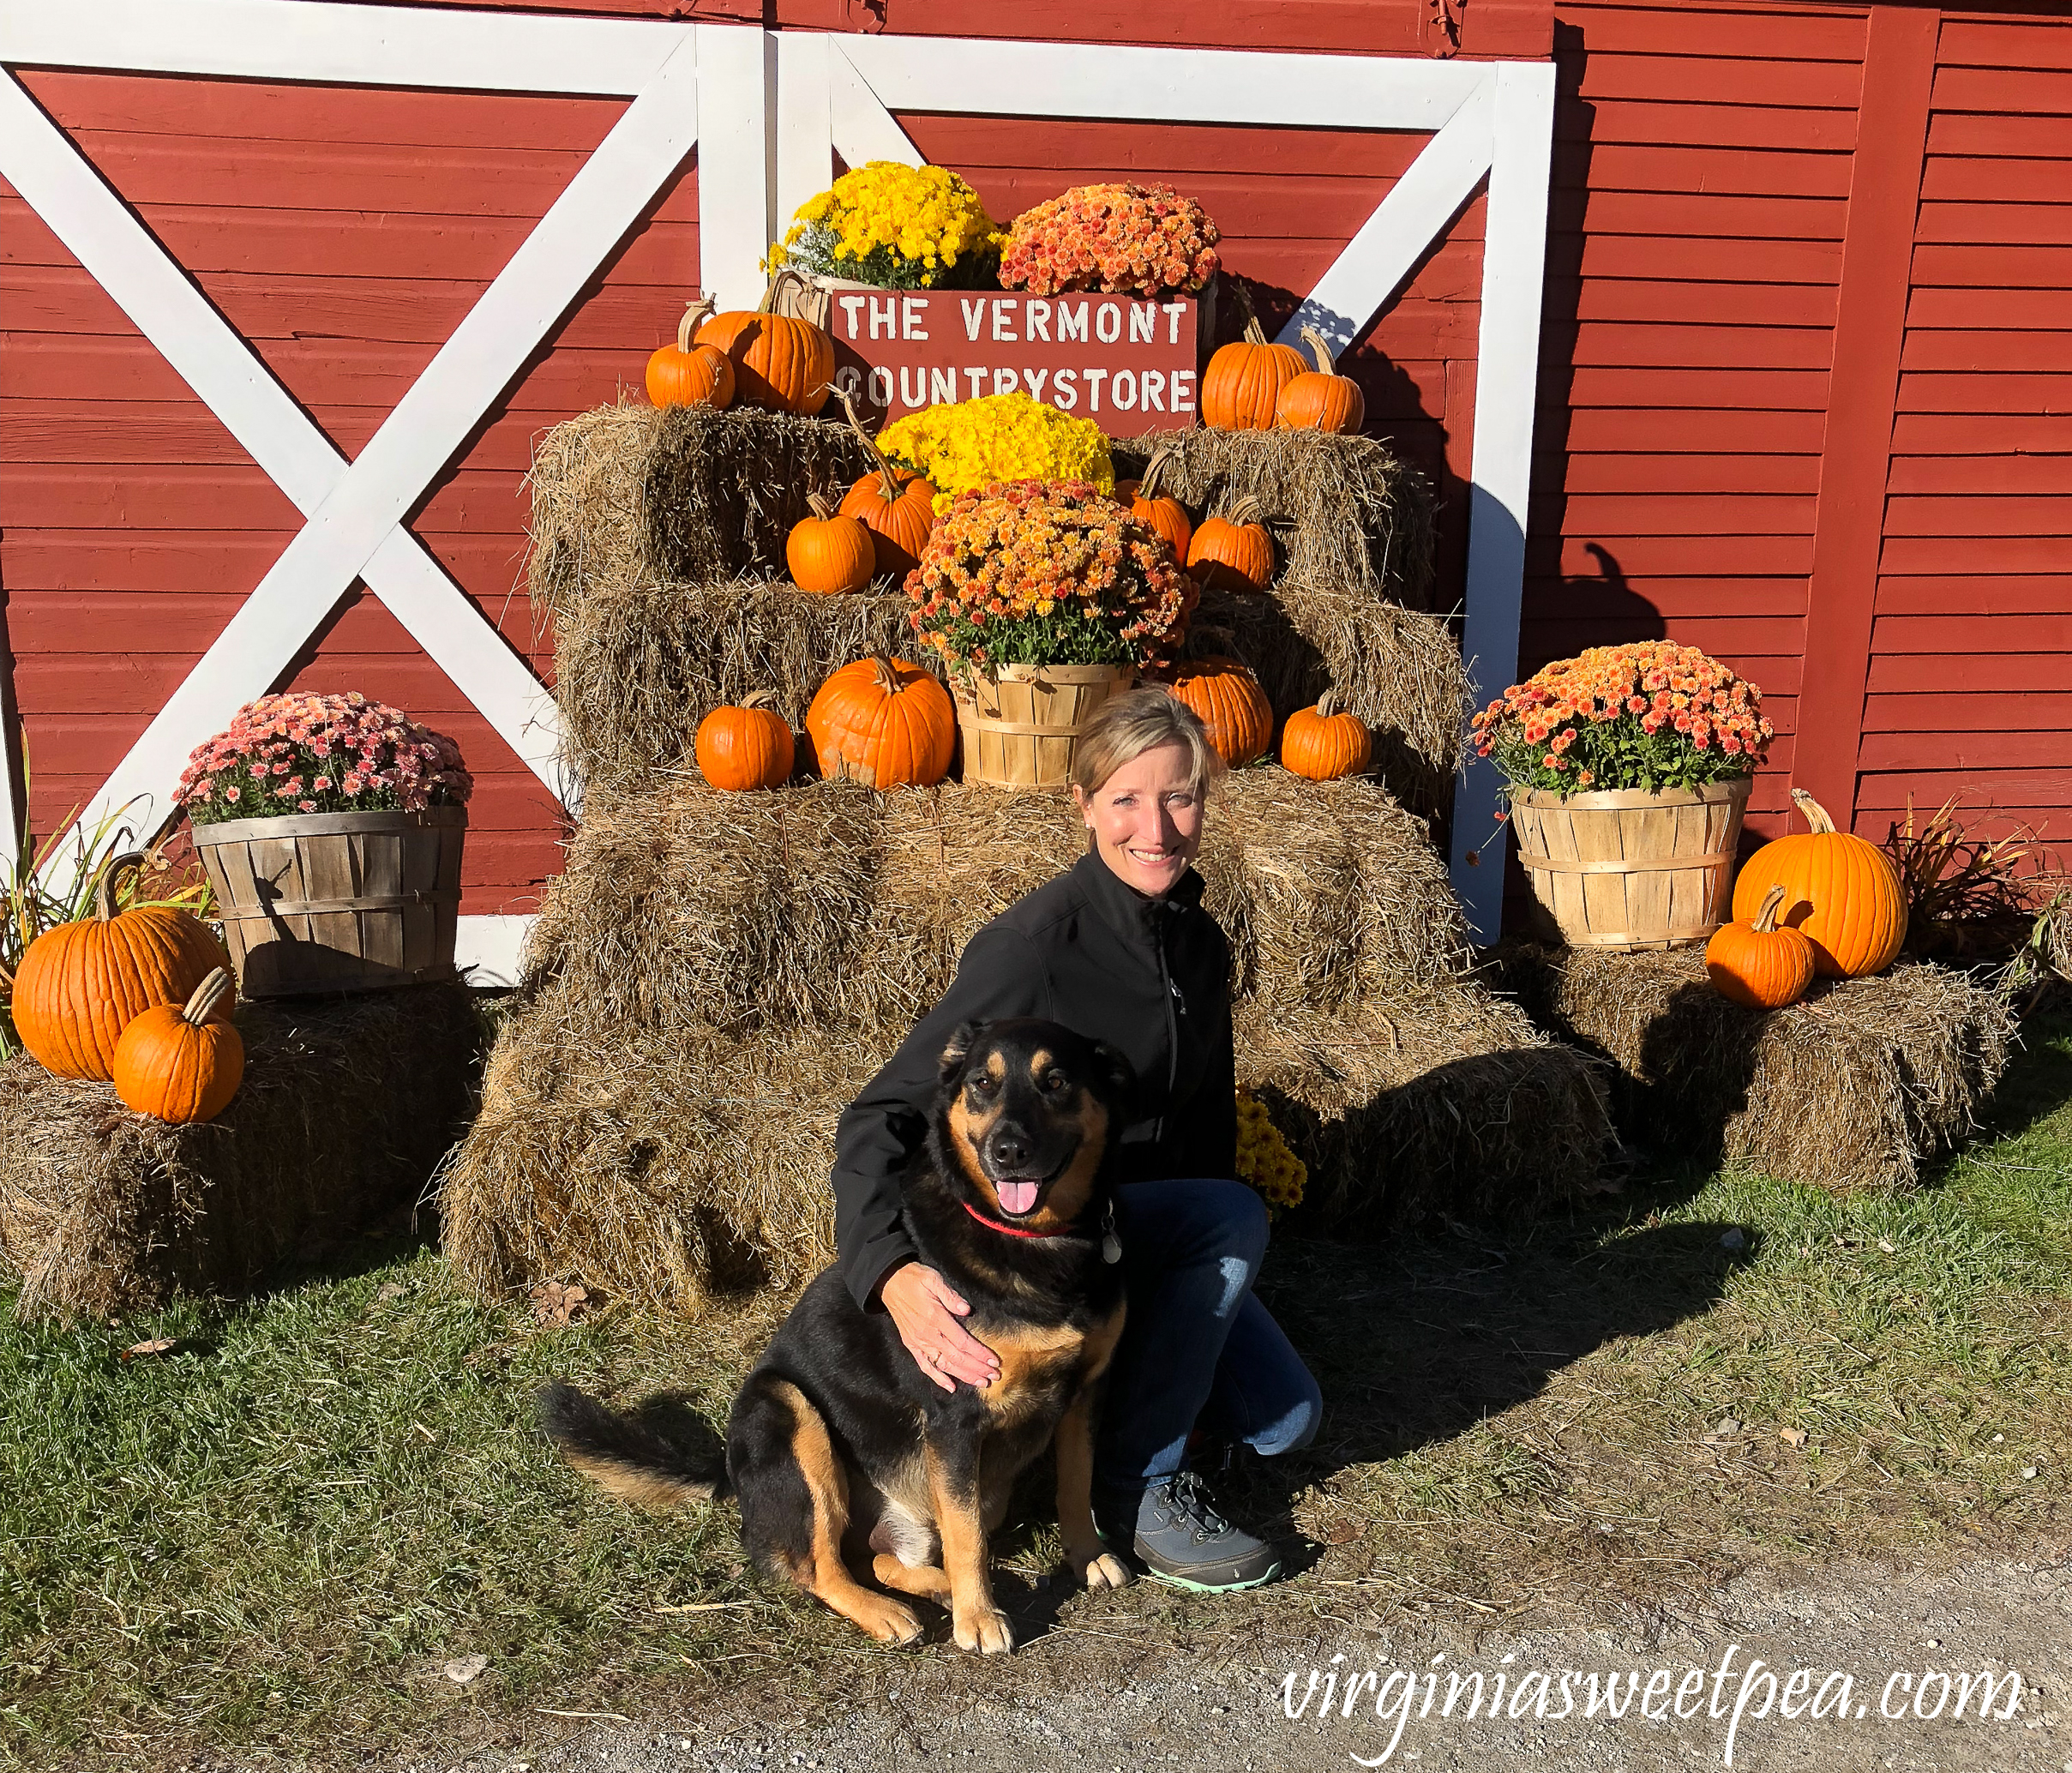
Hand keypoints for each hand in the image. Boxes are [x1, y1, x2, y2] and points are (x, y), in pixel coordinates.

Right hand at [880, 1262, 999, 1392]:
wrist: (889, 1282)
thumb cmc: (914, 1278)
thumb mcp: (933, 1279)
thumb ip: (950, 1295)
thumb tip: (966, 1309)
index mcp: (935, 1318)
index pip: (963, 1342)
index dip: (979, 1353)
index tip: (994, 1361)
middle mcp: (927, 1334)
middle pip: (957, 1357)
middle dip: (977, 1368)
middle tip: (995, 1376)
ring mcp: (918, 1342)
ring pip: (944, 1365)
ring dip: (964, 1376)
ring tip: (981, 1383)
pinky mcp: (911, 1345)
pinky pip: (925, 1366)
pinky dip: (938, 1378)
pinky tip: (951, 1387)